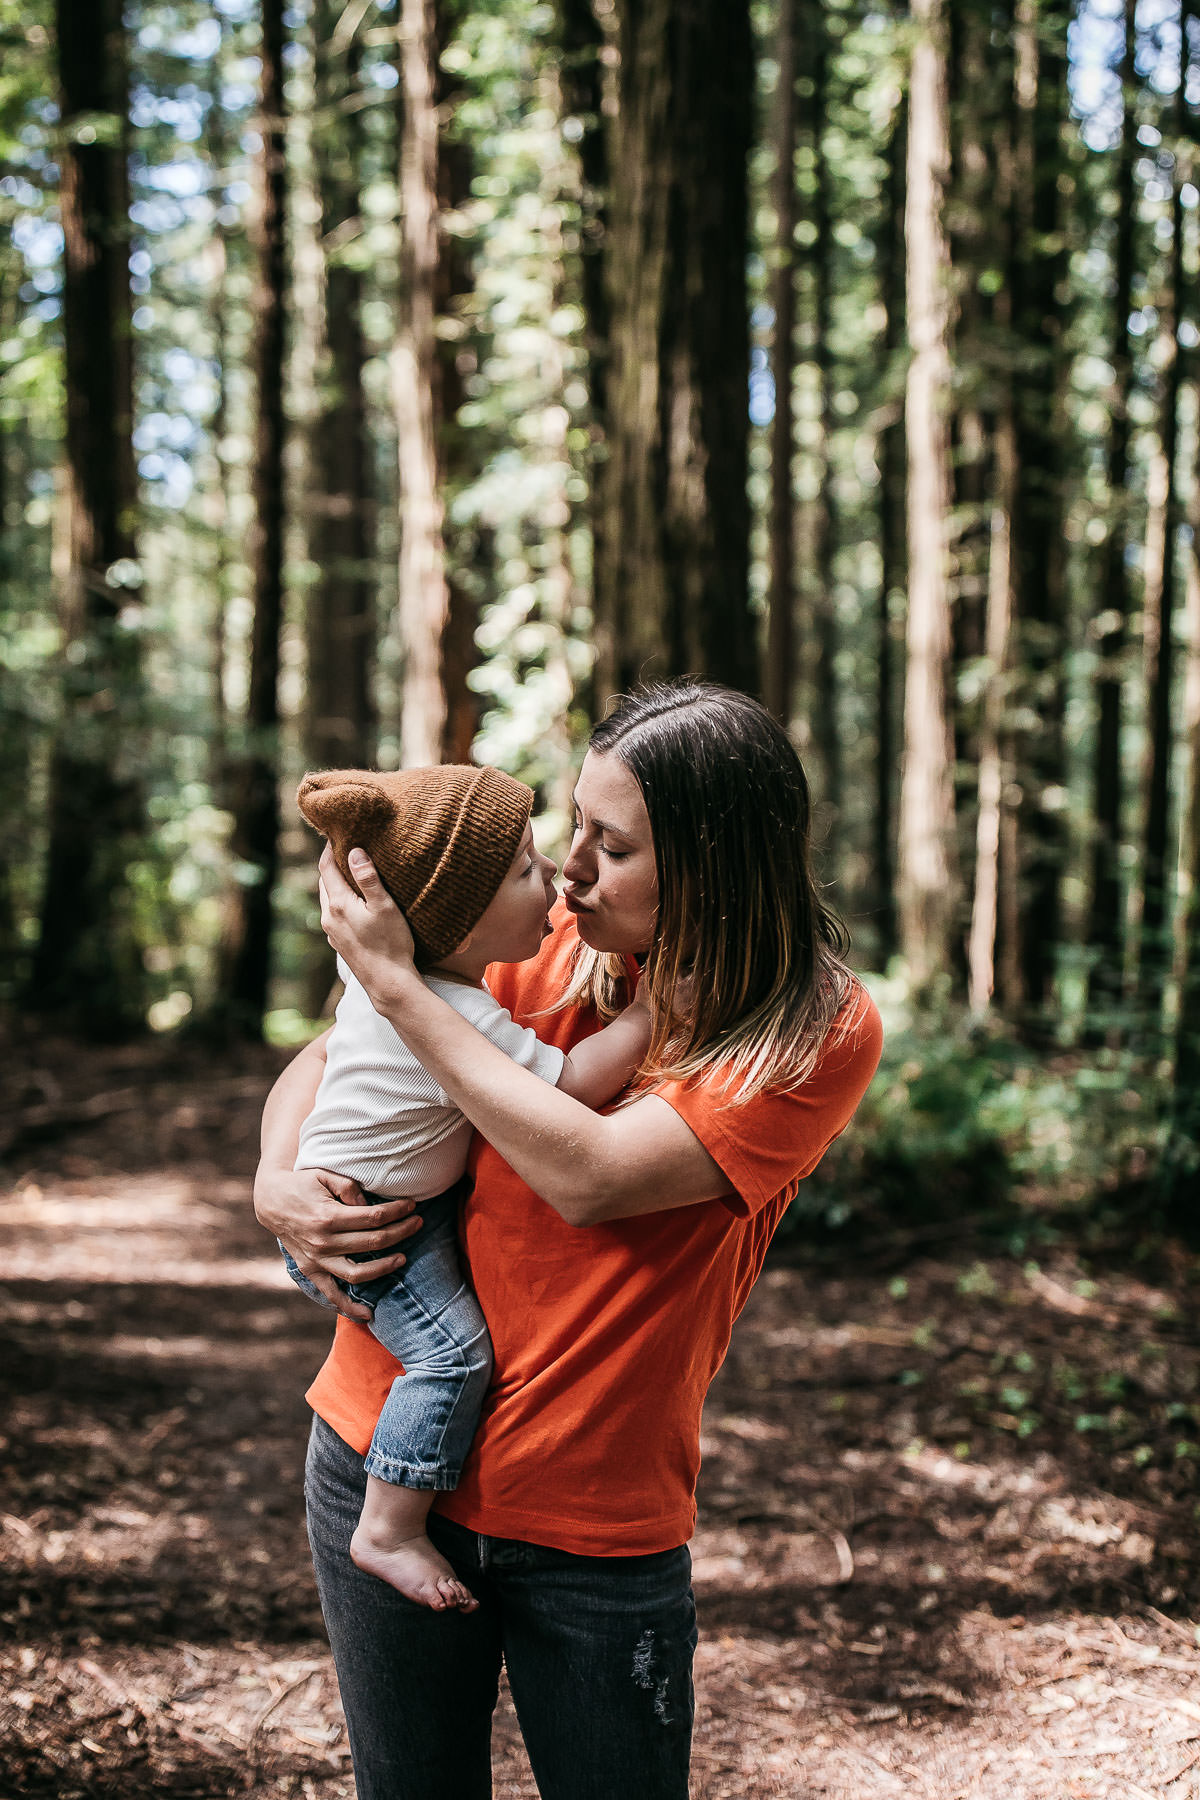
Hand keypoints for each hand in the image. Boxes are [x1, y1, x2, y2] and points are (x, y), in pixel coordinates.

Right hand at [254, 1164, 422, 1321]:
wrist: (271, 1201)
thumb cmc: (302, 1183)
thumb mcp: (324, 1174)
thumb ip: (349, 1188)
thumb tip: (369, 1204)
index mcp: (328, 1217)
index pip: (373, 1217)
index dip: (397, 1211)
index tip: (412, 1206)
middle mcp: (323, 1242)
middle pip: (372, 1242)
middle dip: (401, 1232)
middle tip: (418, 1223)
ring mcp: (316, 1260)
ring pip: (358, 1273)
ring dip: (384, 1268)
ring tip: (403, 1258)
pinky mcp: (311, 1271)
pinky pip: (331, 1294)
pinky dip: (348, 1307)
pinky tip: (368, 1315)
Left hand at [319, 844, 417, 1007]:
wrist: (388, 984)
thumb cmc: (391, 944)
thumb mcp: (384, 907)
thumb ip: (368, 879)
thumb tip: (354, 852)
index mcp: (338, 905)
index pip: (326, 868)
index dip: (329, 848)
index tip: (336, 833)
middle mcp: (328, 918)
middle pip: (324, 883)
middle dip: (331, 864)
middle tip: (344, 847)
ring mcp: (332, 933)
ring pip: (328, 900)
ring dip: (335, 884)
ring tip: (350, 872)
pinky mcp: (340, 944)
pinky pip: (333, 914)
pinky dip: (339, 901)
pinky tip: (354, 902)